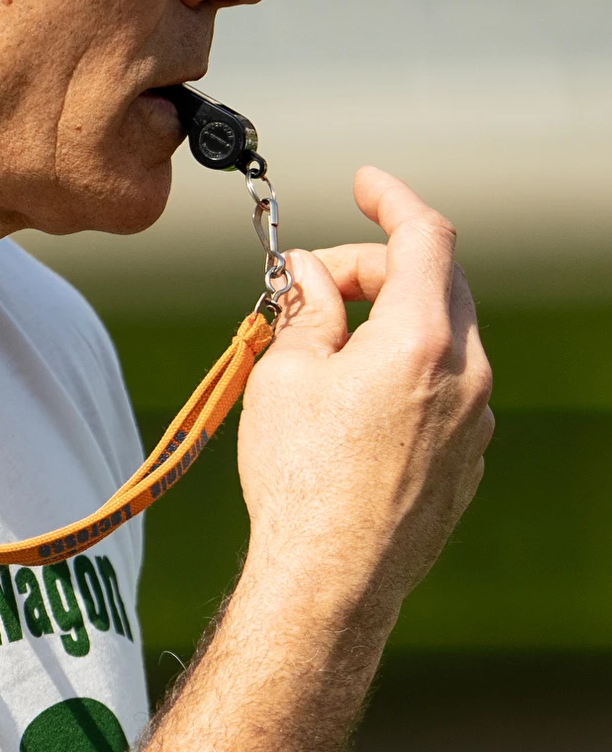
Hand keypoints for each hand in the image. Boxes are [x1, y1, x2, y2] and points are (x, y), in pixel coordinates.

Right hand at [141, 167, 492, 750]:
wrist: (331, 579)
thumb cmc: (300, 475)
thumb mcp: (286, 371)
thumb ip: (307, 308)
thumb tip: (310, 275)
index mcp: (422, 341)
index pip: (425, 237)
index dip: (392, 198)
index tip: (365, 182)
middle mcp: (466, 374)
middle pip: (433, 282)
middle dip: (372, 266)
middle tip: (311, 283)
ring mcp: (475, 419)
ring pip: (441, 333)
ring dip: (387, 316)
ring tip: (321, 342)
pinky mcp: (468, 455)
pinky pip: (443, 381)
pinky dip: (402, 361)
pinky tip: (350, 392)